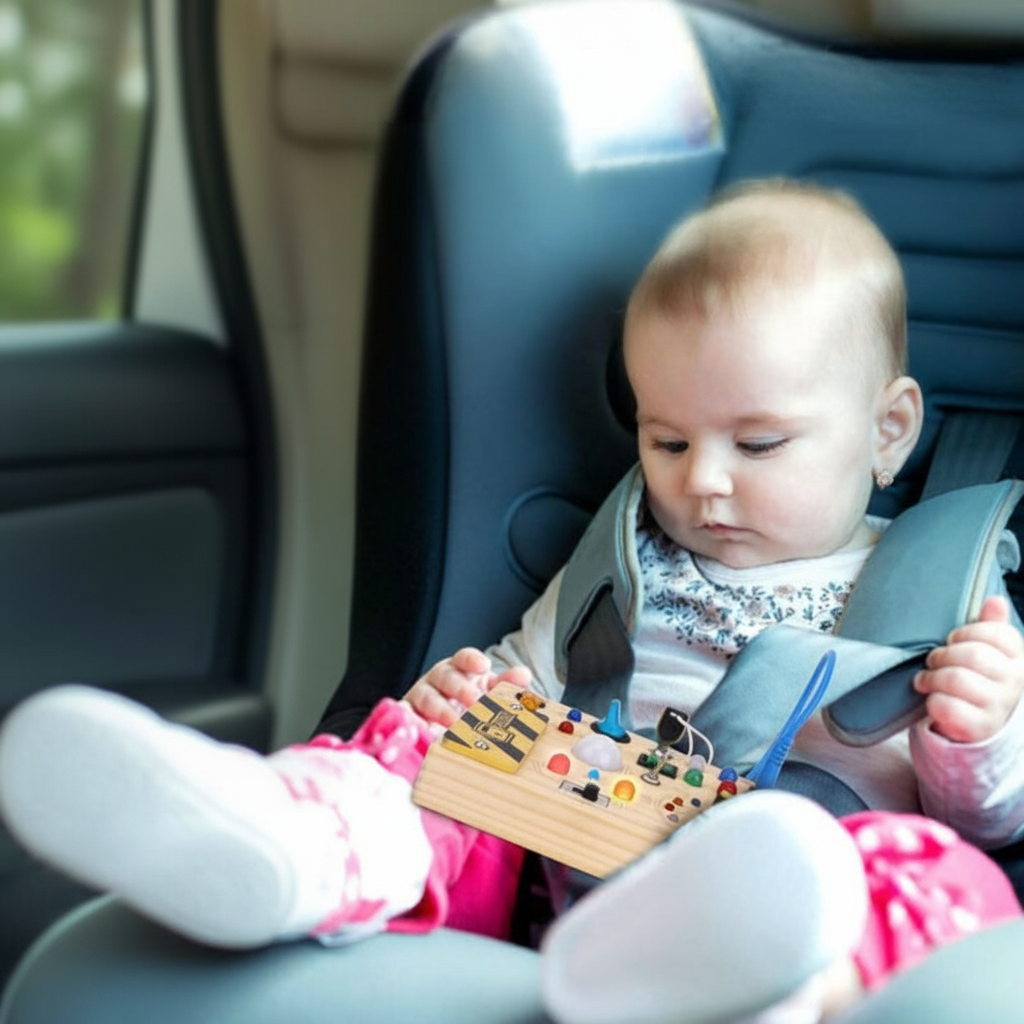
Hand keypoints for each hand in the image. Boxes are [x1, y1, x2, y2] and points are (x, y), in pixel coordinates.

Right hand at [404, 647, 532, 726]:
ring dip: (441, 710)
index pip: (463, 658)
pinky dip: (414, 723)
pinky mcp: (409, 721)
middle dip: (460, 687)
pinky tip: (424, 731)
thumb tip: (523, 674)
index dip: (472, 660)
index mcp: (460, 671)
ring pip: (426, 698)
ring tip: (455, 723)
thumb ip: (507, 685)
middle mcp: (438, 681)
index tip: (484, 666)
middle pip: (446, 677)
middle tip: (476, 701)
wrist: (446, 735)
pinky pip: (408, 720)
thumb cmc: (471, 710)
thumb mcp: (490, 696)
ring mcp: (421, 700)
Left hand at [914, 596, 1023, 742]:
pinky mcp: (979, 728)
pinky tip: (933, 700)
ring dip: (931, 677)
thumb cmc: (976, 679)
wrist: (976, 724)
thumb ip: (989, 625)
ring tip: (925, 680)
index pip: (995, 633)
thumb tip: (995, 601)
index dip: (964, 633)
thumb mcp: (985, 650)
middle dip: (942, 655)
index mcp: (1017, 658)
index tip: (952, 640)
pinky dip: (933, 701)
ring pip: (956, 679)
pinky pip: (947, 707)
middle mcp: (1014, 682)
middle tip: (932, 660)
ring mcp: (998, 706)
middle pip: (972, 654)